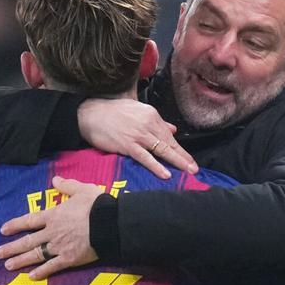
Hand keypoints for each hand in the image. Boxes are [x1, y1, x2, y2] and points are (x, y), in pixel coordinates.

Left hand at [0, 176, 100, 278]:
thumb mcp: (82, 190)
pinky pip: (52, 267)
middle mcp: (52, 232)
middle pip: (28, 241)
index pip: (29, 220)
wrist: (110, 223)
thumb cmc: (97, 205)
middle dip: (11, 247)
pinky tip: (31, 277)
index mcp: (54, 215)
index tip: (3, 230)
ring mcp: (59, 247)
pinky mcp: (69, 259)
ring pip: (35, 255)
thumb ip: (67, 186)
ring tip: (7, 265)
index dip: (15, 225)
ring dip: (20, 260)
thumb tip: (55, 180)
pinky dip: (41, 272)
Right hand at [78, 98, 197, 178]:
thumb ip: (156, 121)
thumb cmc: (112, 112)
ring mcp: (138, 135)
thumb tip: (173, 129)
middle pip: (169, 143)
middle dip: (183, 157)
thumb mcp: (137, 111)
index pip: (169, 135)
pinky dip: (156, 166)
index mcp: (151, 115)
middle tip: (195, 169)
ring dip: (177, 162)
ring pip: (162, 150)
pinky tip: (166, 174)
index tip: (189, 159)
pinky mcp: (127, 145)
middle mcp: (147, 124)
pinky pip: (145, 158)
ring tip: (188, 172)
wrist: (89, 114)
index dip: (180, 149)